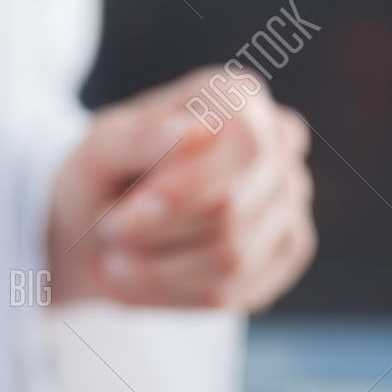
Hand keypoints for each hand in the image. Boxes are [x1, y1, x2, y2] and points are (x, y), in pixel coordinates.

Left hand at [46, 67, 315, 309]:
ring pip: (233, 259)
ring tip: (119, 259)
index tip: (120, 220)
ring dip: (159, 270)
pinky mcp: (288, 250)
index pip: (242, 147)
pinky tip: (148, 277)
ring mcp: (292, 197)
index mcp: (239, 97)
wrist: (106, 229)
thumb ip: (142, 138)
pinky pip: (236, 291)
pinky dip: (175, 293)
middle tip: (111, 234)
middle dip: (158, 236)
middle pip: (233, 211)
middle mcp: (280, 141)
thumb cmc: (104, 177)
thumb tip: (195, 131)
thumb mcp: (100, 151)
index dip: (181, 193)